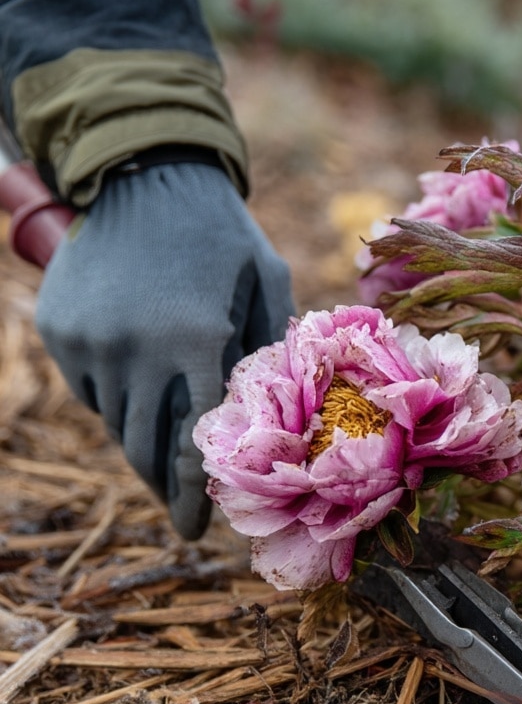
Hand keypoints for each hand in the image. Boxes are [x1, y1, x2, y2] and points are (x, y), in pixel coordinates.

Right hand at [35, 161, 294, 538]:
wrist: (145, 173)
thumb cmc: (222, 232)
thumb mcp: (267, 283)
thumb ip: (270, 350)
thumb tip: (278, 415)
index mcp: (195, 341)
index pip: (192, 444)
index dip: (194, 495)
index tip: (198, 530)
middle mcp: (135, 349)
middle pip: (145, 448)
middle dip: (165, 489)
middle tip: (181, 517)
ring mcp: (89, 341)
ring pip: (114, 424)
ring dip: (140, 448)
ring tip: (161, 465)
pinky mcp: (60, 329)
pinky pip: (90, 389)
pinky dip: (114, 401)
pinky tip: (139, 395)